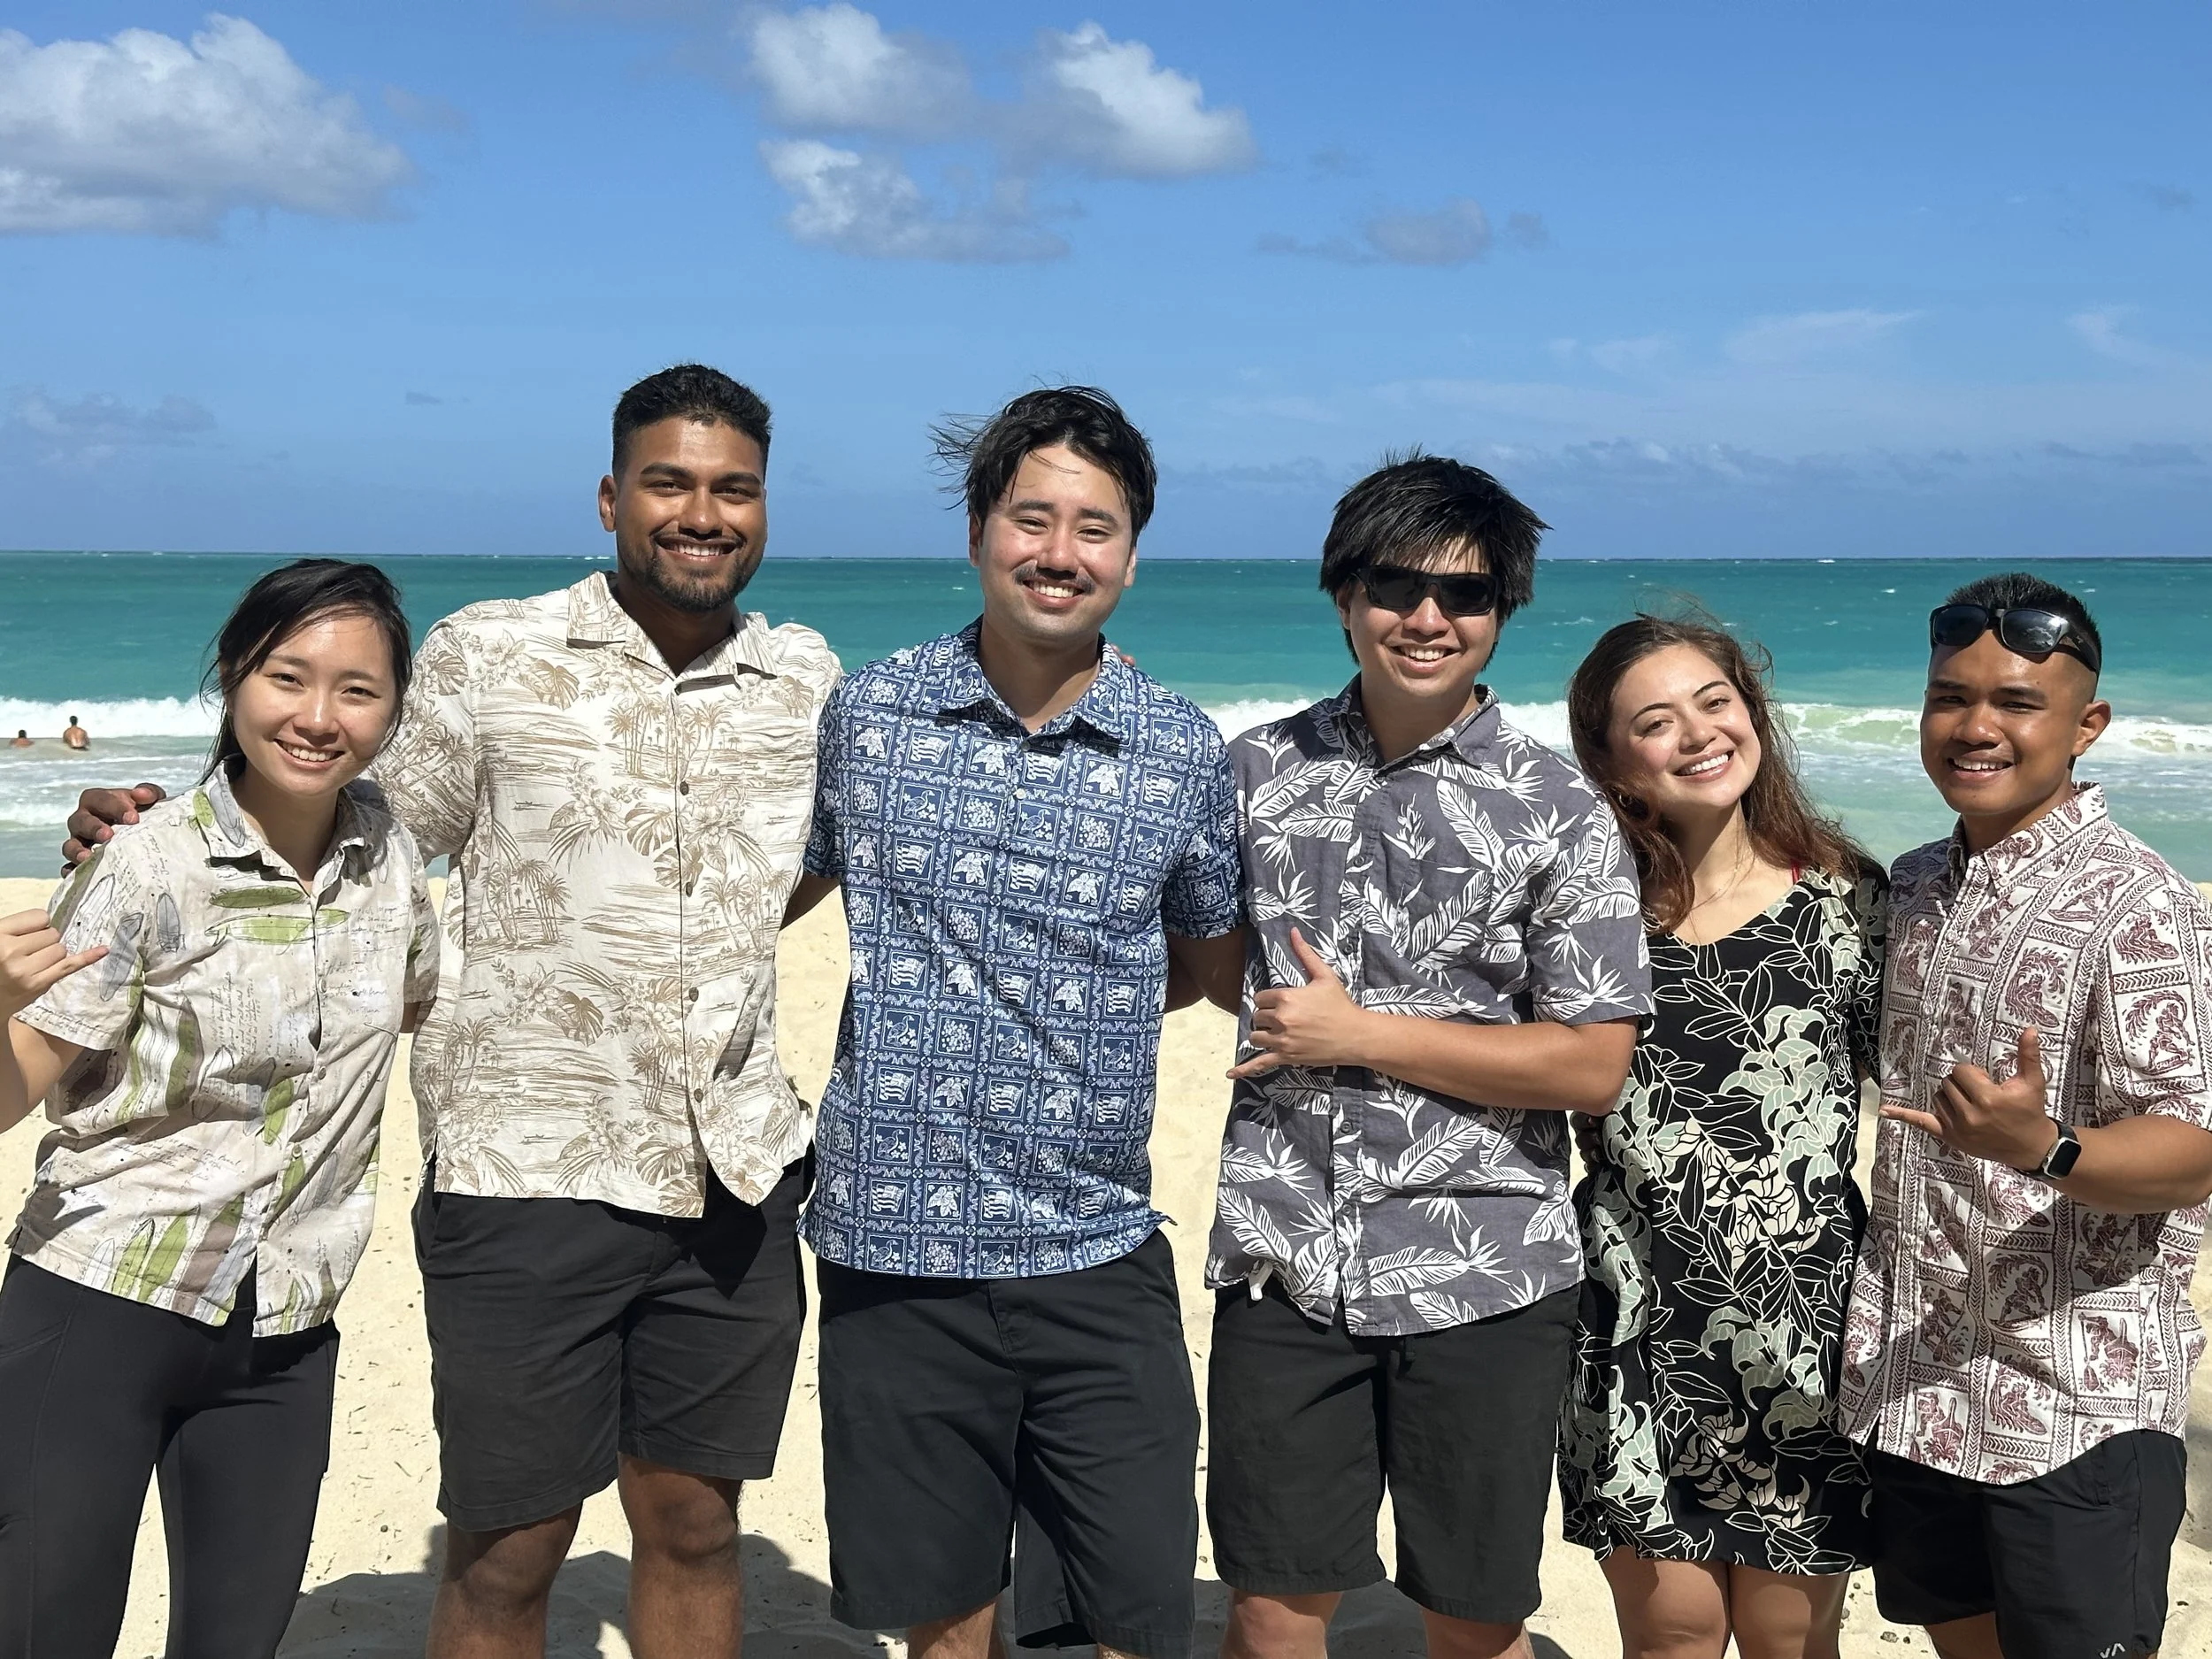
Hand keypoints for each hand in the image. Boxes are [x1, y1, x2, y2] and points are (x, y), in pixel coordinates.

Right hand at [0, 910, 105, 1018]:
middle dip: (45, 941)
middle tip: (27, 952)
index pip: (39, 917)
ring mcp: (25, 970)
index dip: (39, 925)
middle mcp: (10, 951)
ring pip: (61, 950)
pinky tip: (103, 950)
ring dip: (52, 955)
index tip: (30, 933)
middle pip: (52, 934)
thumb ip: (19, 928)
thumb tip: (52, 920)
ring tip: (32, 963)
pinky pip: (69, 966)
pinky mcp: (38, 985)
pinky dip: (87, 958)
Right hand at [63, 784, 164, 865]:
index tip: (133, 818)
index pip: (101, 799)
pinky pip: (68, 867)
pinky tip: (74, 875)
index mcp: (98, 801)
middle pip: (80, 821)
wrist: (143, 834)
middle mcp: (84, 820)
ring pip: (69, 844)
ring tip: (87, 857)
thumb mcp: (149, 800)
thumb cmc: (141, 813)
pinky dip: (70, 871)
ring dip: (76, 850)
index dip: (115, 807)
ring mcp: (79, 841)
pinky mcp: (78, 861)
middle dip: (93, 828)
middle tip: (108, 836)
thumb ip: (149, 792)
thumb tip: (141, 795)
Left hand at [1227, 928, 1371, 1078]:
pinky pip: (1260, 1064)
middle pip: (1257, 1017)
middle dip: (1267, 1018)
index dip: (1268, 1001)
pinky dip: (1244, 1069)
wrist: (1356, 1034)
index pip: (1260, 998)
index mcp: (1286, 997)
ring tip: (1276, 1033)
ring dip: (1262, 1035)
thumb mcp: (1324, 975)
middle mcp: (1281, 1019)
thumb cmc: (1340, 1004)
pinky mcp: (1286, 1057)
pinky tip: (1230, 1073)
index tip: (1280, 1003)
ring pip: (1256, 1037)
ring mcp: (1283, 1040)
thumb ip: (1305, 954)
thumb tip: (1293, 931)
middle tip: (1284, 1018)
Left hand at [1881, 1026, 2058, 1170]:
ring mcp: (1957, 1128)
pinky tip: (1885, 1110)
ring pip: (1937, 1098)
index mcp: (1987, 1099)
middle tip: (1981, 1092)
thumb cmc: (2030, 1111)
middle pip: (1947, 1084)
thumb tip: (2030, 1029)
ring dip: (1949, 1096)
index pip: (1961, 1072)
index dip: (1972, 1073)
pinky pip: (1922, 1123)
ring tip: (1971, 1103)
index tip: (1985, 1081)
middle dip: (1962, 1084)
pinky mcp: (1950, 1138)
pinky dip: (1903, 1116)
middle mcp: (1969, 1115)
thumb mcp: (2032, 1083)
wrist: (2031, 1147)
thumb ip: (2028, 1055)